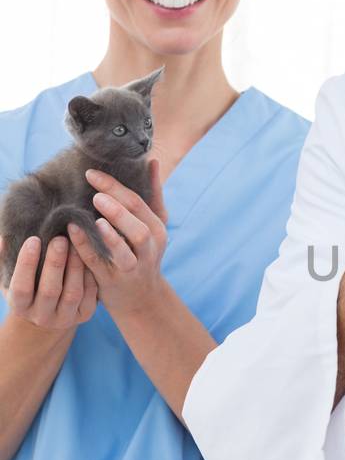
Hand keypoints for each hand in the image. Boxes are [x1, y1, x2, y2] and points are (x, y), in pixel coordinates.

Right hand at [0, 232, 97, 329]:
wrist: (48, 311)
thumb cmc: (27, 285)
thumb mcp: (10, 276)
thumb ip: (4, 259)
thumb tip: (3, 240)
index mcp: (20, 306)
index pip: (21, 287)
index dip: (27, 264)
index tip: (34, 239)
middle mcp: (41, 316)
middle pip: (50, 291)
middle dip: (55, 263)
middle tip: (60, 239)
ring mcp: (64, 318)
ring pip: (72, 293)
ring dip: (75, 267)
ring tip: (76, 244)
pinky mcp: (84, 315)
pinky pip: (90, 295)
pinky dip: (89, 275)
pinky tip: (88, 257)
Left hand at [66, 160, 168, 318]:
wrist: (141, 299)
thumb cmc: (142, 254)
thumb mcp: (153, 225)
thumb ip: (153, 194)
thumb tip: (152, 161)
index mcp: (157, 229)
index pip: (139, 203)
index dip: (115, 187)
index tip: (91, 173)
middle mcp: (149, 249)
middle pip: (138, 227)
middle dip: (118, 210)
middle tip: (96, 195)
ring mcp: (132, 267)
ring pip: (125, 250)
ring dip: (111, 233)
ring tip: (95, 217)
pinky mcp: (113, 281)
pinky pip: (99, 263)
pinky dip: (86, 247)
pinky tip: (72, 232)